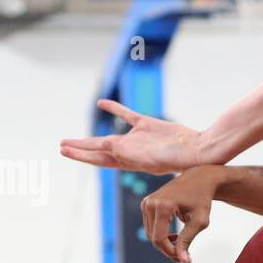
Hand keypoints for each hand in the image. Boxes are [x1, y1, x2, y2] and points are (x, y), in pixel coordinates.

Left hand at [60, 100, 202, 173]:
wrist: (200, 151)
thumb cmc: (180, 159)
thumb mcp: (152, 158)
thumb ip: (129, 151)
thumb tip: (107, 145)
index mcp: (129, 160)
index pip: (99, 156)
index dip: (81, 152)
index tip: (64, 149)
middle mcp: (131, 151)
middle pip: (99, 149)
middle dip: (80, 148)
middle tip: (62, 146)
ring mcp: (139, 138)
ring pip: (109, 136)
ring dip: (91, 137)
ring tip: (73, 138)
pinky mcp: (148, 125)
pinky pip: (127, 116)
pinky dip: (114, 109)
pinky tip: (101, 103)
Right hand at [141, 166, 221, 262]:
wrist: (198, 179)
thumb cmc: (202, 200)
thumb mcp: (199, 221)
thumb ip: (188, 240)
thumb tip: (183, 260)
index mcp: (163, 205)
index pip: (160, 238)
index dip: (171, 252)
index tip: (185, 259)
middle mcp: (150, 203)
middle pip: (153, 238)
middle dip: (168, 249)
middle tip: (185, 254)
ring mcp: (146, 202)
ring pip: (151, 234)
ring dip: (165, 243)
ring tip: (182, 243)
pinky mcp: (146, 204)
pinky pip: (151, 227)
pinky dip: (161, 235)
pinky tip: (175, 236)